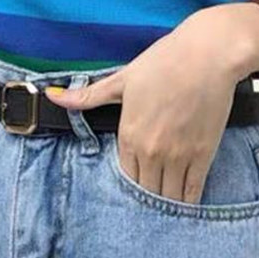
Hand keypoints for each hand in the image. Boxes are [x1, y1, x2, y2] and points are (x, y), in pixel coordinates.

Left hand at [44, 3, 258, 203]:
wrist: (206, 54)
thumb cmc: (164, 61)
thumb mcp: (123, 78)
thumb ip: (88, 95)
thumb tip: (52, 95)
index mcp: (129, 134)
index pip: (124, 175)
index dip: (130, 178)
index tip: (136, 177)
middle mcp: (151, 151)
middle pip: (145, 190)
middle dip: (147, 192)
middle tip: (151, 191)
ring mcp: (178, 156)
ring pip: (167, 197)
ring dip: (165, 202)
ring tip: (166, 198)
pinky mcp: (203, 155)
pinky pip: (192, 192)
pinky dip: (187, 202)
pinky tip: (185, 203)